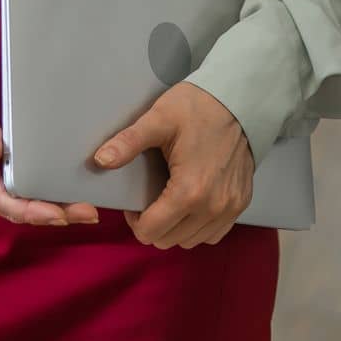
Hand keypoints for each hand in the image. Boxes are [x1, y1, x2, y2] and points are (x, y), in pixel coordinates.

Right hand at [0, 57, 99, 227]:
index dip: (31, 209)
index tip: (60, 214)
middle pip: (10, 207)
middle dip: (49, 214)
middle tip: (87, 214)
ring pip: (9, 201)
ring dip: (43, 208)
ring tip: (79, 207)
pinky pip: (6, 189)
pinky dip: (31, 195)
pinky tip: (52, 192)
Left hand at [92, 81, 253, 248]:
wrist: (240, 99)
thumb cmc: (197, 107)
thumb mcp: (158, 119)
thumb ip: (128, 143)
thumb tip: (99, 160)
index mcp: (188, 190)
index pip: (150, 232)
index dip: (135, 220)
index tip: (134, 201)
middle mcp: (212, 207)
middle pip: (169, 240)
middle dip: (153, 225)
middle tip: (149, 198)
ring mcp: (230, 208)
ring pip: (191, 241)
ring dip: (175, 228)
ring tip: (169, 199)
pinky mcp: (241, 203)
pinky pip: (214, 233)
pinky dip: (198, 227)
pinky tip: (191, 204)